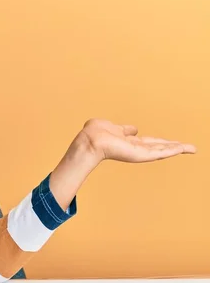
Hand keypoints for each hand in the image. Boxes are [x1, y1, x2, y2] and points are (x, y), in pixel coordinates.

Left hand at [49, 119, 195, 209]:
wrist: (91, 140)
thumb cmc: (96, 133)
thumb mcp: (114, 128)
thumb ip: (124, 130)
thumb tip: (133, 130)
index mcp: (129, 141)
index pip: (149, 142)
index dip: (162, 142)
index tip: (174, 142)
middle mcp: (135, 148)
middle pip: (160, 147)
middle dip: (175, 147)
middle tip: (190, 148)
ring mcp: (139, 152)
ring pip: (163, 150)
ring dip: (178, 149)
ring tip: (192, 148)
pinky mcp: (140, 154)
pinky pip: (160, 152)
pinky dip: (172, 150)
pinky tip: (183, 148)